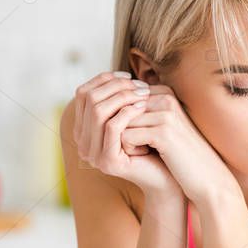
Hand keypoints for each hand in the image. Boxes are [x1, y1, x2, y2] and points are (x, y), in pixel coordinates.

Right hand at [72, 71, 180, 197]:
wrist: (164, 174)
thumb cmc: (149, 142)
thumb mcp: (131, 117)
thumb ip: (119, 100)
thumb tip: (118, 73)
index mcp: (83, 129)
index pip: (83, 94)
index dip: (104, 80)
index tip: (128, 77)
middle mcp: (83, 142)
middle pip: (89, 99)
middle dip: (115, 87)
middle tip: (139, 85)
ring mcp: (92, 153)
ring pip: (98, 111)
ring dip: (122, 97)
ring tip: (143, 93)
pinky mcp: (106, 161)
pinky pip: (112, 127)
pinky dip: (127, 112)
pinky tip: (143, 106)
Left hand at [120, 85, 239, 205]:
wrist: (205, 175)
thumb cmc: (180, 152)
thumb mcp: (161, 125)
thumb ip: (141, 111)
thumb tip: (109, 104)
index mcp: (166, 93)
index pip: (126, 99)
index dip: (126, 119)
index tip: (141, 134)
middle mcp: (167, 98)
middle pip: (122, 109)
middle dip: (123, 128)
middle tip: (139, 145)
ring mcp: (166, 114)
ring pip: (122, 122)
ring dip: (125, 139)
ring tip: (142, 150)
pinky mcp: (163, 133)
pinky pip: (127, 136)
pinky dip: (130, 149)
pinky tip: (144, 155)